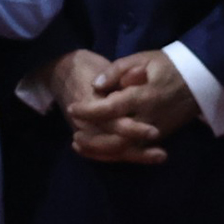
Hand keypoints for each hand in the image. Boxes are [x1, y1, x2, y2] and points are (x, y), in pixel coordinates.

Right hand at [47, 47, 158, 164]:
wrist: (62, 73)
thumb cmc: (87, 67)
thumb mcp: (104, 66)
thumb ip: (119, 74)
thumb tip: (140, 74)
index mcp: (93, 104)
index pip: (115, 124)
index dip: (135, 130)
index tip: (156, 132)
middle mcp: (87, 123)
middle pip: (114, 143)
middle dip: (138, 151)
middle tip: (162, 154)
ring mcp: (85, 132)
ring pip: (111, 152)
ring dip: (135, 157)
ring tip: (158, 157)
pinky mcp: (86, 137)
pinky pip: (103, 153)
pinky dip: (122, 156)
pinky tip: (140, 157)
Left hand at [72, 50, 200, 163]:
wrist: (202, 78)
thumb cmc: (169, 64)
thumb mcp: (143, 58)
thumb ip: (118, 70)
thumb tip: (96, 85)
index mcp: (143, 96)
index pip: (111, 108)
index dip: (89, 110)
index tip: (73, 108)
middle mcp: (149, 118)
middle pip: (117, 138)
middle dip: (93, 140)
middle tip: (74, 135)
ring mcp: (157, 130)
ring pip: (126, 149)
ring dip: (101, 151)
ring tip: (80, 145)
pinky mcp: (161, 136)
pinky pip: (136, 151)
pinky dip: (116, 153)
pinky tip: (99, 150)